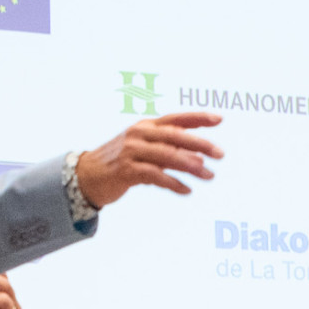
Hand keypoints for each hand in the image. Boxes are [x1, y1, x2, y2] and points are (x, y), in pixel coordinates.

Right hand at [73, 110, 223, 208]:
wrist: (87, 176)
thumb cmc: (122, 163)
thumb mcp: (145, 151)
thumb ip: (169, 151)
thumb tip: (200, 159)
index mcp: (146, 126)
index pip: (176, 119)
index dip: (197, 118)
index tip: (219, 119)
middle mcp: (139, 135)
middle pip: (175, 136)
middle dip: (200, 144)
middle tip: (220, 154)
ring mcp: (131, 152)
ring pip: (167, 156)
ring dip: (191, 167)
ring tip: (209, 175)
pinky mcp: (126, 171)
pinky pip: (155, 176)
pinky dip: (173, 183)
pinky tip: (187, 190)